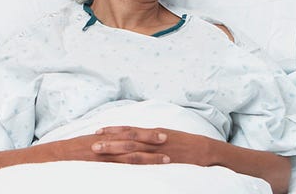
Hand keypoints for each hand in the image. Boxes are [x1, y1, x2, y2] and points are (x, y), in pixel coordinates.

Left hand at [86, 126, 218, 166]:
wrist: (204, 149)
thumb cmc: (186, 144)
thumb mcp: (166, 137)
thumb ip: (151, 138)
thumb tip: (137, 140)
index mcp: (152, 132)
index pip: (129, 129)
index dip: (113, 130)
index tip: (97, 130)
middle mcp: (152, 138)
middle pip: (126, 138)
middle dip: (108, 141)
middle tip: (91, 143)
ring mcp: (157, 149)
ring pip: (132, 148)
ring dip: (114, 150)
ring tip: (99, 151)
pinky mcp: (163, 158)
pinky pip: (145, 160)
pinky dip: (132, 161)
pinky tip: (121, 165)